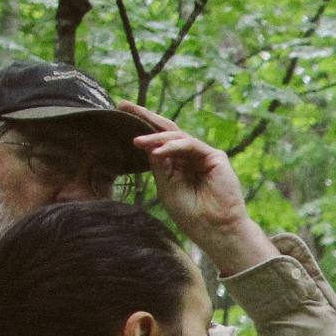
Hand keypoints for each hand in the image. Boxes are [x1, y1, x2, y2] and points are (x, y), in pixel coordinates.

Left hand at [120, 102, 274, 272]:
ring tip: (137, 141)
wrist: (215, 229)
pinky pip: (190, 144)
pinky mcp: (216, 157)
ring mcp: (203, 156)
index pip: (159, 141)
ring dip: (155, 137)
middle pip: (167, 131)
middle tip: (124, 105)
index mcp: (178, 164)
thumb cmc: (192, 214)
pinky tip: (157, 151)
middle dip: (145, 117)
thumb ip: (158, 165)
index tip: (120, 112)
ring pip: (176, 136)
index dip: (142, 127)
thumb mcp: (166, 186)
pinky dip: (173, 146)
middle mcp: (190, 157)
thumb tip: (146, 142)